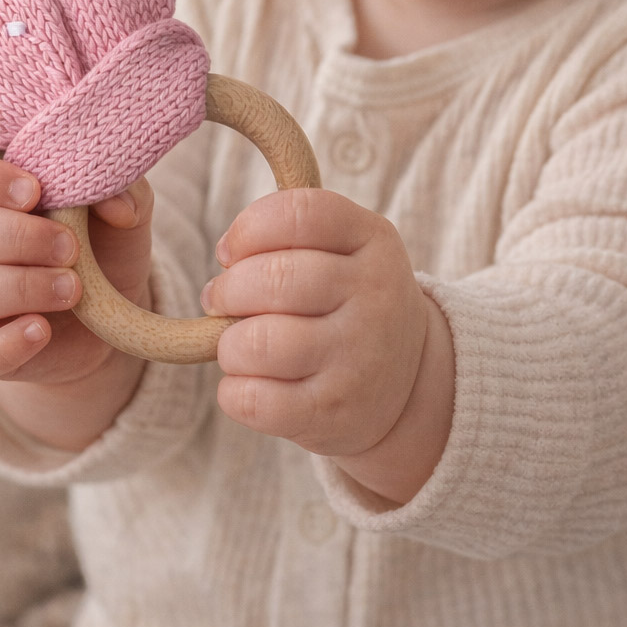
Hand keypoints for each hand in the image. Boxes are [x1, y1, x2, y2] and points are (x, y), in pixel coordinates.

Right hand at [0, 151, 153, 447]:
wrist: (100, 314)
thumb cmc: (94, 242)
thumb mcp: (114, 209)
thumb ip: (118, 189)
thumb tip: (116, 204)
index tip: (35, 191)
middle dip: (19, 237)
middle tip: (70, 247)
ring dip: (22, 287)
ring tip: (73, 289)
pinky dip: (9, 343)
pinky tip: (42, 331)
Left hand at [200, 189, 454, 503]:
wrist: (406, 382)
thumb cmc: (347, 301)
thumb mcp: (342, 249)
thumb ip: (286, 234)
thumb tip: (227, 252)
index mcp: (374, 241)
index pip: (300, 213)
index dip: (248, 229)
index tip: (231, 252)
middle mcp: (376, 297)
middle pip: (274, 279)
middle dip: (227, 291)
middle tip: (220, 301)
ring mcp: (359, 359)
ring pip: (257, 343)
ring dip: (229, 346)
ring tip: (238, 347)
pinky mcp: (335, 413)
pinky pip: (254, 400)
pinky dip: (234, 392)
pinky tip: (250, 383)